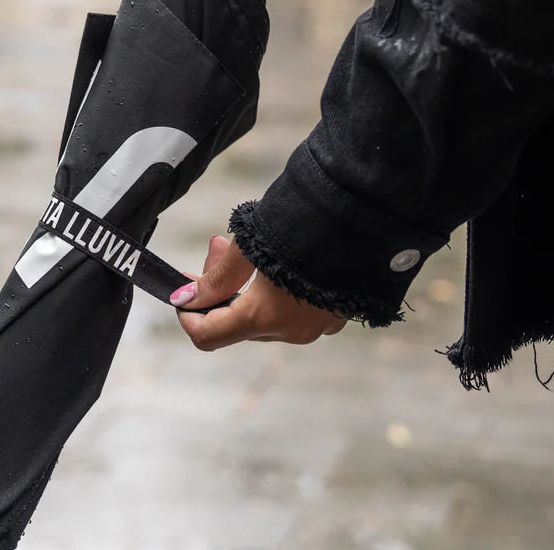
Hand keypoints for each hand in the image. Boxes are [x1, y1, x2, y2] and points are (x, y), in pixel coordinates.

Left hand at [172, 235, 346, 350]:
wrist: (369, 216)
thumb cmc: (307, 225)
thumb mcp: (251, 245)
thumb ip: (218, 276)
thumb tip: (186, 299)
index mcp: (265, 317)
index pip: (207, 336)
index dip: (188, 315)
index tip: (184, 289)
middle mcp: (290, 331)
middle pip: (235, 322)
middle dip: (218, 289)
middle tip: (216, 247)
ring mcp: (316, 326)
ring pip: (263, 317)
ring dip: (245, 288)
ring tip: (243, 245)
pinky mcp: (334, 314)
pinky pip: (292, 311)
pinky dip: (275, 292)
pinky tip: (276, 261)